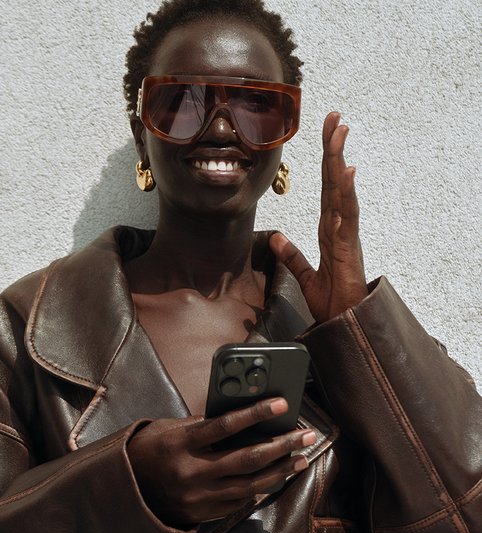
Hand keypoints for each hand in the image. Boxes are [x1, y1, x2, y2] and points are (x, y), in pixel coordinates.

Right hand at [128, 398, 314, 528]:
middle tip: (305, 435)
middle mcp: (191, 471)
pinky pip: (239, 502)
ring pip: (251, 484)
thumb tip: (239, 419)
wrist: (125, 491)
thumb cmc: (146, 452)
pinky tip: (273, 478)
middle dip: (281, 445)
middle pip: (248, 458)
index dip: (256, 414)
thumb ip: (200, 426)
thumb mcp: (167, 430)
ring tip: (300, 458)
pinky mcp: (202, 513)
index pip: (225, 426)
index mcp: (179, 443)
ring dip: (281, 471)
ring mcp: (198, 496)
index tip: (281, 403)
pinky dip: (258, 489)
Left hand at [270, 112, 367, 322]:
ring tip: (340, 131)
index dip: (326, 160)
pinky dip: (347, 192)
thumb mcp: (304, 274)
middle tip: (334, 117)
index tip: (327, 134)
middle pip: (335, 179)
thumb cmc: (333, 300)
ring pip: (342, 190)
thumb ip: (292, 255)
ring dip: (339, 160)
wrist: (345, 324)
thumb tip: (276, 238)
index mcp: (329, 228)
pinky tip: (346, 172)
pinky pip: (347, 215)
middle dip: (334, 147)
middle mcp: (339, 225)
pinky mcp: (348, 246)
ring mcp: (346, 233)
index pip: (326, 186)